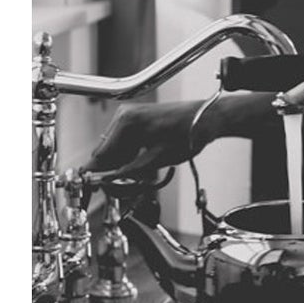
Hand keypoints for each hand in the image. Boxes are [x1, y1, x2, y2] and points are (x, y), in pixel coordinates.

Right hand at [82, 99, 203, 176]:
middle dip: (113, 170)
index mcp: (126, 122)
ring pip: (116, 148)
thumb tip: (109, 179)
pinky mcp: (139, 119)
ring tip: (139, 176)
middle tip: (122, 186)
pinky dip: (131, 155)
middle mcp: (125, 115)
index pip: (101, 153)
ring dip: (123, 163)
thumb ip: (129, 171)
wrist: (208, 118)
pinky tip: (143, 164)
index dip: (98, 173)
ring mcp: (131, 115)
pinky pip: (126, 142)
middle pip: (107, 151)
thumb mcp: (157, 159)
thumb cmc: (189, 132)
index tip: (95, 187)